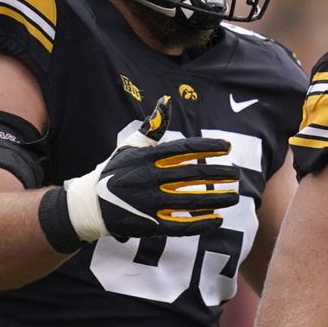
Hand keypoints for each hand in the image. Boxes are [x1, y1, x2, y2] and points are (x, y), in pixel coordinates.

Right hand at [64, 96, 240, 240]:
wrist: (90, 204)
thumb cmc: (115, 170)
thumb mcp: (130, 146)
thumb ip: (152, 126)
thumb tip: (166, 101)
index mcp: (147, 158)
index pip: (184, 149)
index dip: (208, 148)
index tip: (227, 147)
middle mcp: (149, 178)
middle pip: (193, 174)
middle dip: (219, 174)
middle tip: (237, 174)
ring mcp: (149, 202)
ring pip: (191, 200)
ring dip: (217, 198)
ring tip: (235, 196)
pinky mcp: (149, 224)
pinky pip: (181, 225)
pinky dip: (201, 223)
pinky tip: (218, 219)